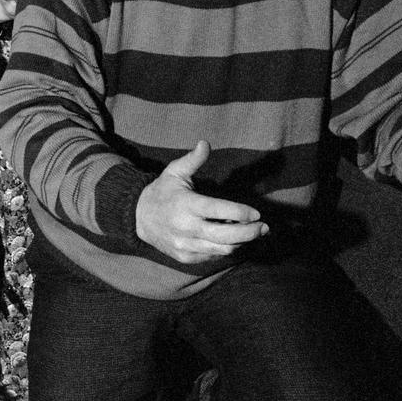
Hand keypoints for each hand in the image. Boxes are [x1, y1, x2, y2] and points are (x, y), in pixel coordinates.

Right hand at [135, 141, 268, 263]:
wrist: (138, 217)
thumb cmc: (162, 192)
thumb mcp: (174, 172)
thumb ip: (192, 160)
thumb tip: (205, 143)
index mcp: (186, 204)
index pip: (220, 210)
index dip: (242, 212)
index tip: (256, 213)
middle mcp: (186, 227)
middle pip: (227, 236)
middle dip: (250, 232)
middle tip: (263, 227)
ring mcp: (185, 245)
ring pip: (223, 249)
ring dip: (241, 242)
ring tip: (251, 232)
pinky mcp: (185, 257)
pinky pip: (213, 256)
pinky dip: (225, 248)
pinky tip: (230, 239)